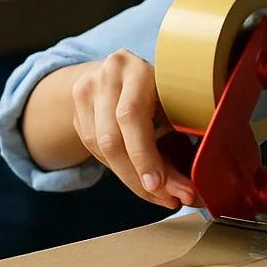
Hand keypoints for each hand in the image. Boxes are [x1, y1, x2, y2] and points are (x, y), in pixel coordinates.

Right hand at [70, 49, 198, 208]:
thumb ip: (182, 131)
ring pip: (101, 149)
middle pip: (111, 137)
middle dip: (138, 176)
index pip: (131, 115)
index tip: (161, 186)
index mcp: (134, 67)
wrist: (124, 72)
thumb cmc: (162, 88)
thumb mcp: (174, 99)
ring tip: (158, 194)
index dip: (144, 155)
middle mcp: (105, 77)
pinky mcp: (77, 115)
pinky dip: (120, 171)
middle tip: (166, 198)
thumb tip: (189, 188)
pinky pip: (96, 152)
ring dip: (131, 179)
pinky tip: (139, 179)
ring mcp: (86, 95)